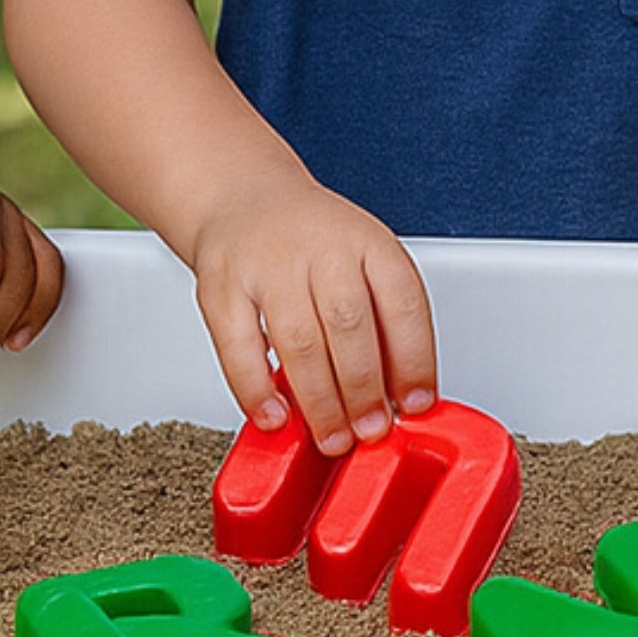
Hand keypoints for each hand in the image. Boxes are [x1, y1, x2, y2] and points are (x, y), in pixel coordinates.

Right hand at [190, 181, 435, 452]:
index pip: (403, 301)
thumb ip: (383, 321)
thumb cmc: (313, 243)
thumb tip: (404, 396)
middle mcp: (321, 247)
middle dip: (364, 389)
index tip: (417, 404)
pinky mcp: (221, 287)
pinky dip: (257, 391)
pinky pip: (239, 348)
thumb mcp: (363, 261)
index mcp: (368, 241)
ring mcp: (268, 264)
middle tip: (371, 431)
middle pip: (350, 324)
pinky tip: (276, 418)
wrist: (244, 199)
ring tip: (333, 437)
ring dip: (320, 401)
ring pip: (299, 341)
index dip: (414, 359)